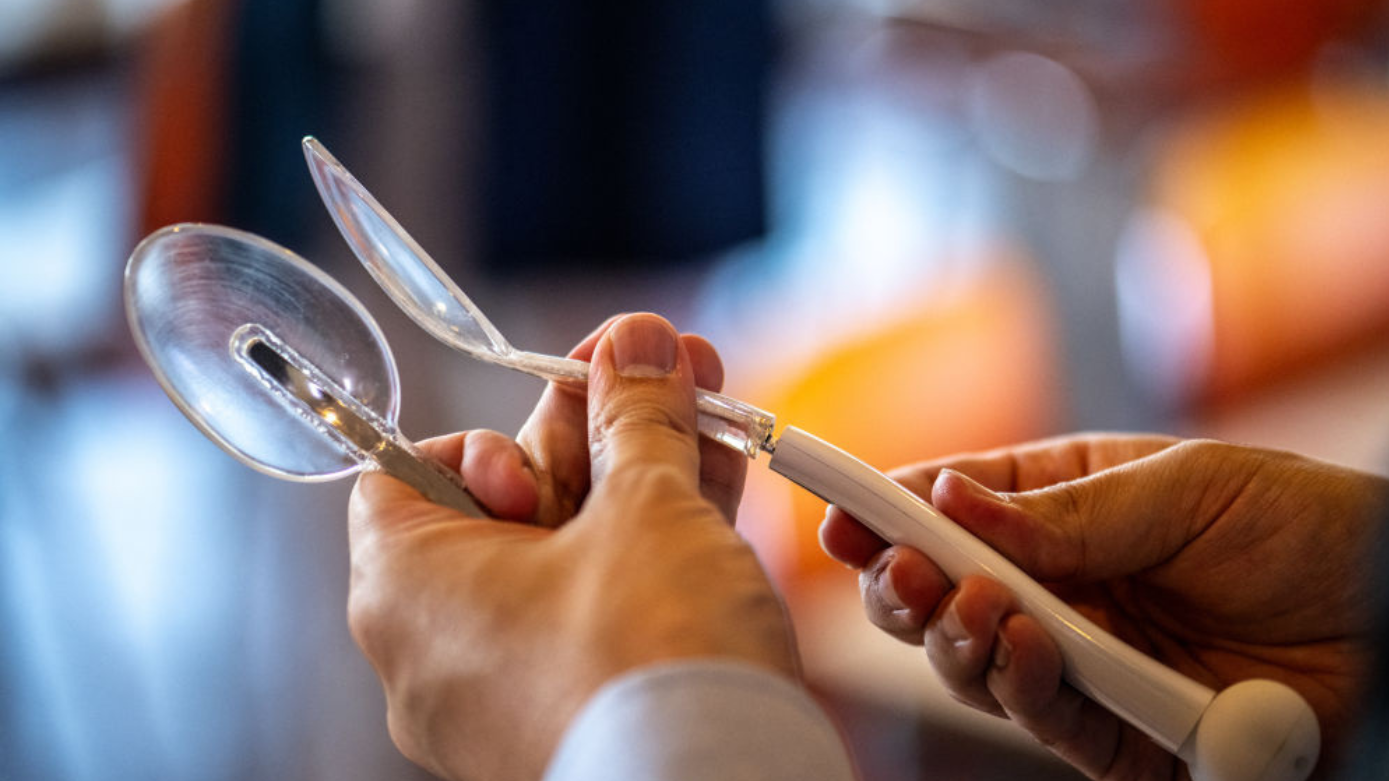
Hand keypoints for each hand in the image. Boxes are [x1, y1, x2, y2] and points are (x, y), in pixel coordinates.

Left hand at [346, 314, 796, 780]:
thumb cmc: (647, 653)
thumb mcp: (645, 506)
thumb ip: (636, 417)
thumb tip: (639, 344)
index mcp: (409, 587)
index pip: (402, 475)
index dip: (487, 434)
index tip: (561, 416)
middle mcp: (437, 650)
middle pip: (506, 508)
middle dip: (594, 432)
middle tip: (660, 375)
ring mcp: (504, 695)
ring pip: (566, 561)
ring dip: (636, 481)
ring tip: (709, 409)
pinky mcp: (570, 721)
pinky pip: (596, 619)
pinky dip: (646, 558)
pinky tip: (717, 491)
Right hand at [820, 434, 1386, 778]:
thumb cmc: (1304, 526)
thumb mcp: (1186, 489)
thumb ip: (1070, 512)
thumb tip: (952, 500)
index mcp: (1064, 508)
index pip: (954, 507)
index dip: (890, 508)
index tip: (837, 507)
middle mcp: (1060, 588)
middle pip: (943, 592)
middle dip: (904, 581)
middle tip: (897, 567)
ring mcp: (1084, 662)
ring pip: (975, 661)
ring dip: (954, 633)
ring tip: (968, 602)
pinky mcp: (1120, 734)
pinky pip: (1047, 719)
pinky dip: (1021, 686)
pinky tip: (1023, 645)